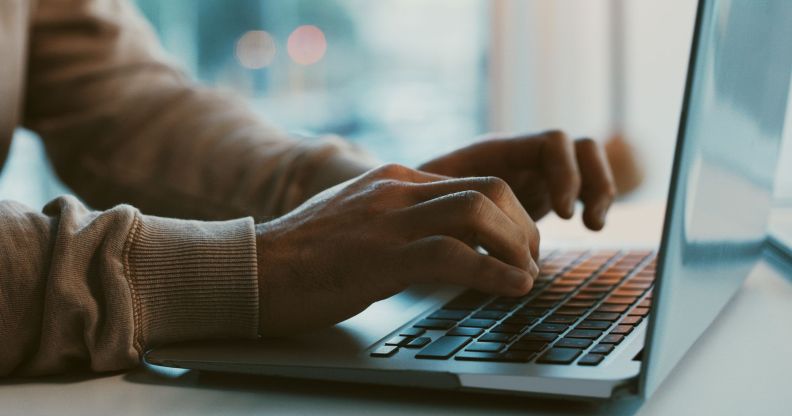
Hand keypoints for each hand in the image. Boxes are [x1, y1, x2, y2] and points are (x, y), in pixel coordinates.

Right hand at [255, 164, 539, 334]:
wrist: (252, 269)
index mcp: (395, 179)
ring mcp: (388, 220)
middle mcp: (396, 190)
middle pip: (488, 189)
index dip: (511, 213)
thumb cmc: (304, 256)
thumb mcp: (360, 220)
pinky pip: (454, 255)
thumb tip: (443, 239)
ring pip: (478, 213)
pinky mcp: (380, 257)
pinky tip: (512, 288)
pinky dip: (494, 273)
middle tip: (531, 260)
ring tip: (527, 276)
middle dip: (523, 226)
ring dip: (517, 247)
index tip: (521, 244)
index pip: (474, 181)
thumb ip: (399, 218)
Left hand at [418, 130, 616, 229]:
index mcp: (497, 151)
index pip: (551, 143)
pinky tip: (588, 227)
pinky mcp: (540, 192)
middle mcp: (520, 155)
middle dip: (591, 181)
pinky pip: (581, 185)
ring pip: (586, 162)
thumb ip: (451, 203)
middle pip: (578, 147)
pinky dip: (592, 201)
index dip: (565, 174)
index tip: (563, 214)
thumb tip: (463, 222)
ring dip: (599, 189)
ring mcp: (533, 171)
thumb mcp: (429, 200)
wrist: (410, 204)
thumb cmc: (413, 200)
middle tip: (582, 222)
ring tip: (593, 225)